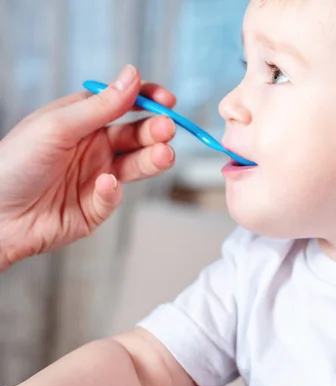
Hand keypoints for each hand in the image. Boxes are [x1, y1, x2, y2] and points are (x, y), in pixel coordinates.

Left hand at [0, 65, 176, 269]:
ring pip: (136, 164)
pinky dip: (114, 191)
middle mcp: (93, 146)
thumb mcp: (58, 127)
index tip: (167, 101)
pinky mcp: (97, 206)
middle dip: (155, 131)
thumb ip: (101, 105)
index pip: (124, 104)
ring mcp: (98, 176)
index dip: (148, 101)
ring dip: (152, 158)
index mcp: (82, 120)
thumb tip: (132, 76)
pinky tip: (105, 185)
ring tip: (163, 155)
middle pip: (136, 134)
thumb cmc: (13, 165)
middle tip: (167, 130)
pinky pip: (115, 196)